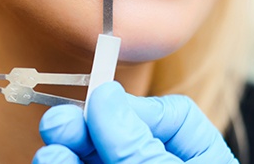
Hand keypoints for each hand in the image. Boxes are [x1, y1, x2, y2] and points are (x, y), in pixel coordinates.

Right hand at [32, 81, 237, 163]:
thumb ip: (137, 144)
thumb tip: (106, 96)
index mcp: (201, 158)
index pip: (173, 116)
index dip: (135, 106)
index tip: (101, 101)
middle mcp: (165, 163)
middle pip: (127, 135)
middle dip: (91, 125)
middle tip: (61, 120)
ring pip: (100, 155)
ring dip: (72, 147)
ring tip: (52, 142)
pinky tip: (53, 159)